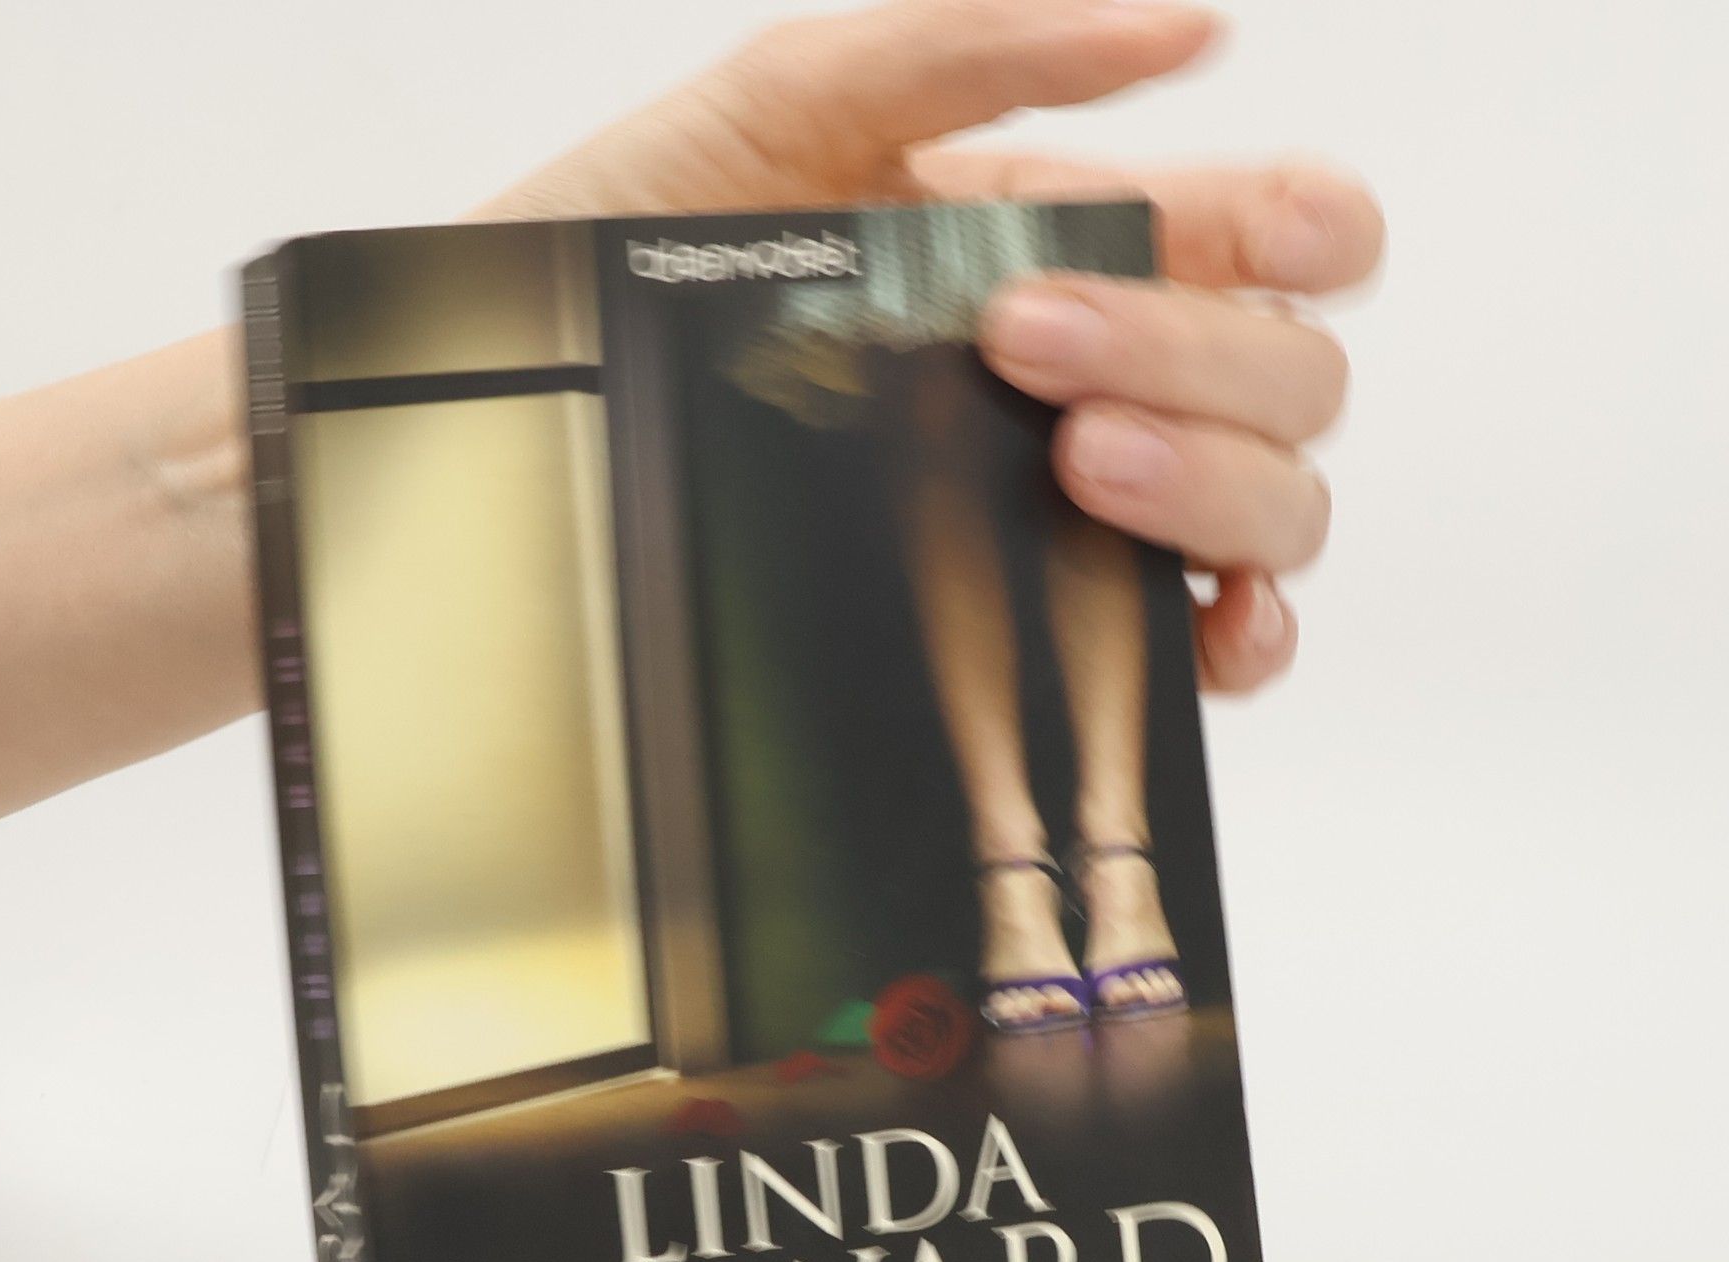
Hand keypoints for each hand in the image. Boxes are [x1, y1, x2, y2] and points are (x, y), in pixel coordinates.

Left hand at [479, 0, 1381, 693]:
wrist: (508, 408)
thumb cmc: (627, 255)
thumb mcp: (787, 108)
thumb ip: (971, 44)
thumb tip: (1185, 31)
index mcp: (1061, 235)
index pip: (1272, 233)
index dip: (1308, 228)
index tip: (1254, 231)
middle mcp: (1092, 370)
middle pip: (1286, 373)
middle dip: (1198, 351)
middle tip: (1037, 348)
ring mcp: (1073, 505)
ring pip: (1269, 506)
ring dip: (1216, 484)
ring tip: (1077, 467)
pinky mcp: (1035, 627)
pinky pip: (1204, 645)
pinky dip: (1239, 636)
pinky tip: (1194, 623)